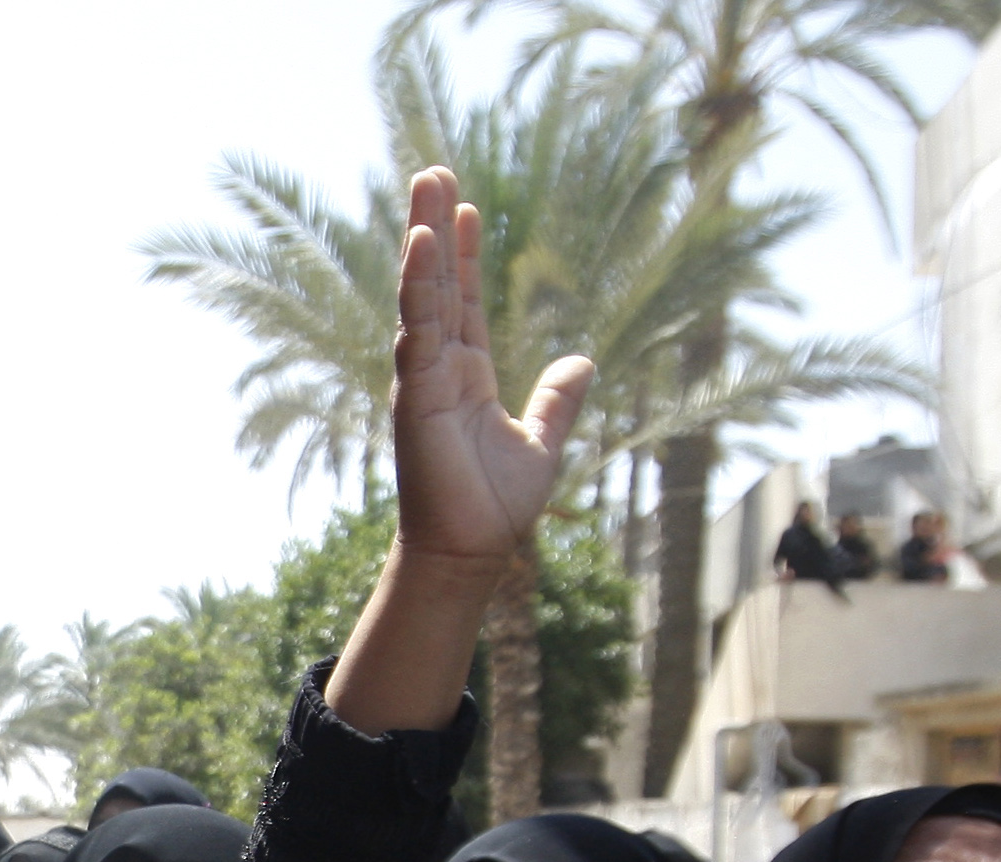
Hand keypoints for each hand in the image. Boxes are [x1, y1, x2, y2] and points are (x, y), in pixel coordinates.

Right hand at [383, 167, 591, 569]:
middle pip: (438, 282)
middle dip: (435, 226)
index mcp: (466, 375)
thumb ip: (557, 401)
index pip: (465, 300)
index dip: (467, 253)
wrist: (471, 552)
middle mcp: (440, 368)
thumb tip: (583, 362)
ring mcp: (424, 376)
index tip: (469, 207)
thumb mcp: (541, 443)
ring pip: (424, 293)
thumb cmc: (495, 507)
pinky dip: (418, 285)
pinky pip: (417, 328)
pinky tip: (421, 242)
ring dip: (423, 238)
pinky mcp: (416, 393)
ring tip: (428, 183)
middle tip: (435, 170)